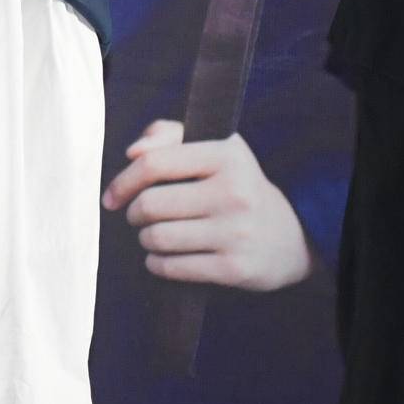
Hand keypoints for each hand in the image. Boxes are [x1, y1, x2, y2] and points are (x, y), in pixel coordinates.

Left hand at [105, 120, 314, 289]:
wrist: (291, 236)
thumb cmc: (235, 186)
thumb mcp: (214, 149)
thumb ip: (167, 135)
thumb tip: (133, 152)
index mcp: (226, 156)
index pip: (154, 163)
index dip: (122, 181)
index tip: (112, 196)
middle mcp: (235, 192)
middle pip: (150, 204)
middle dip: (135, 214)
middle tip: (141, 217)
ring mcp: (237, 232)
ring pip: (157, 237)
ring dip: (145, 240)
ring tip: (155, 236)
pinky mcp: (235, 268)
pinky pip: (172, 267)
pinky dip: (157, 264)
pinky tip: (163, 258)